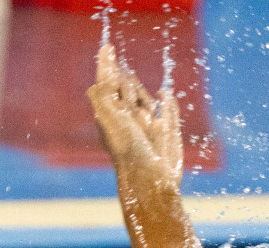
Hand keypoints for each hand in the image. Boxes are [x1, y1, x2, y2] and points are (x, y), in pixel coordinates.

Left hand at [87, 43, 182, 191]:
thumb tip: (99, 75)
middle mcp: (127, 120)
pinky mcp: (167, 133)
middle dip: (128, 85)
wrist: (150, 179)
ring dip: (144, 95)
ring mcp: (148, 126)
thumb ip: (102, 94)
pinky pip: (169, 112)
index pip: (107, 84)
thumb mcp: (108, 117)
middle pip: (127, 89)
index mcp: (110, 115)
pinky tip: (166, 96)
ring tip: (143, 108)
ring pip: (146, 99)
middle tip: (128, 92)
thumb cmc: (127, 149)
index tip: (107, 47)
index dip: (106, 65)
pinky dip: (168, 104)